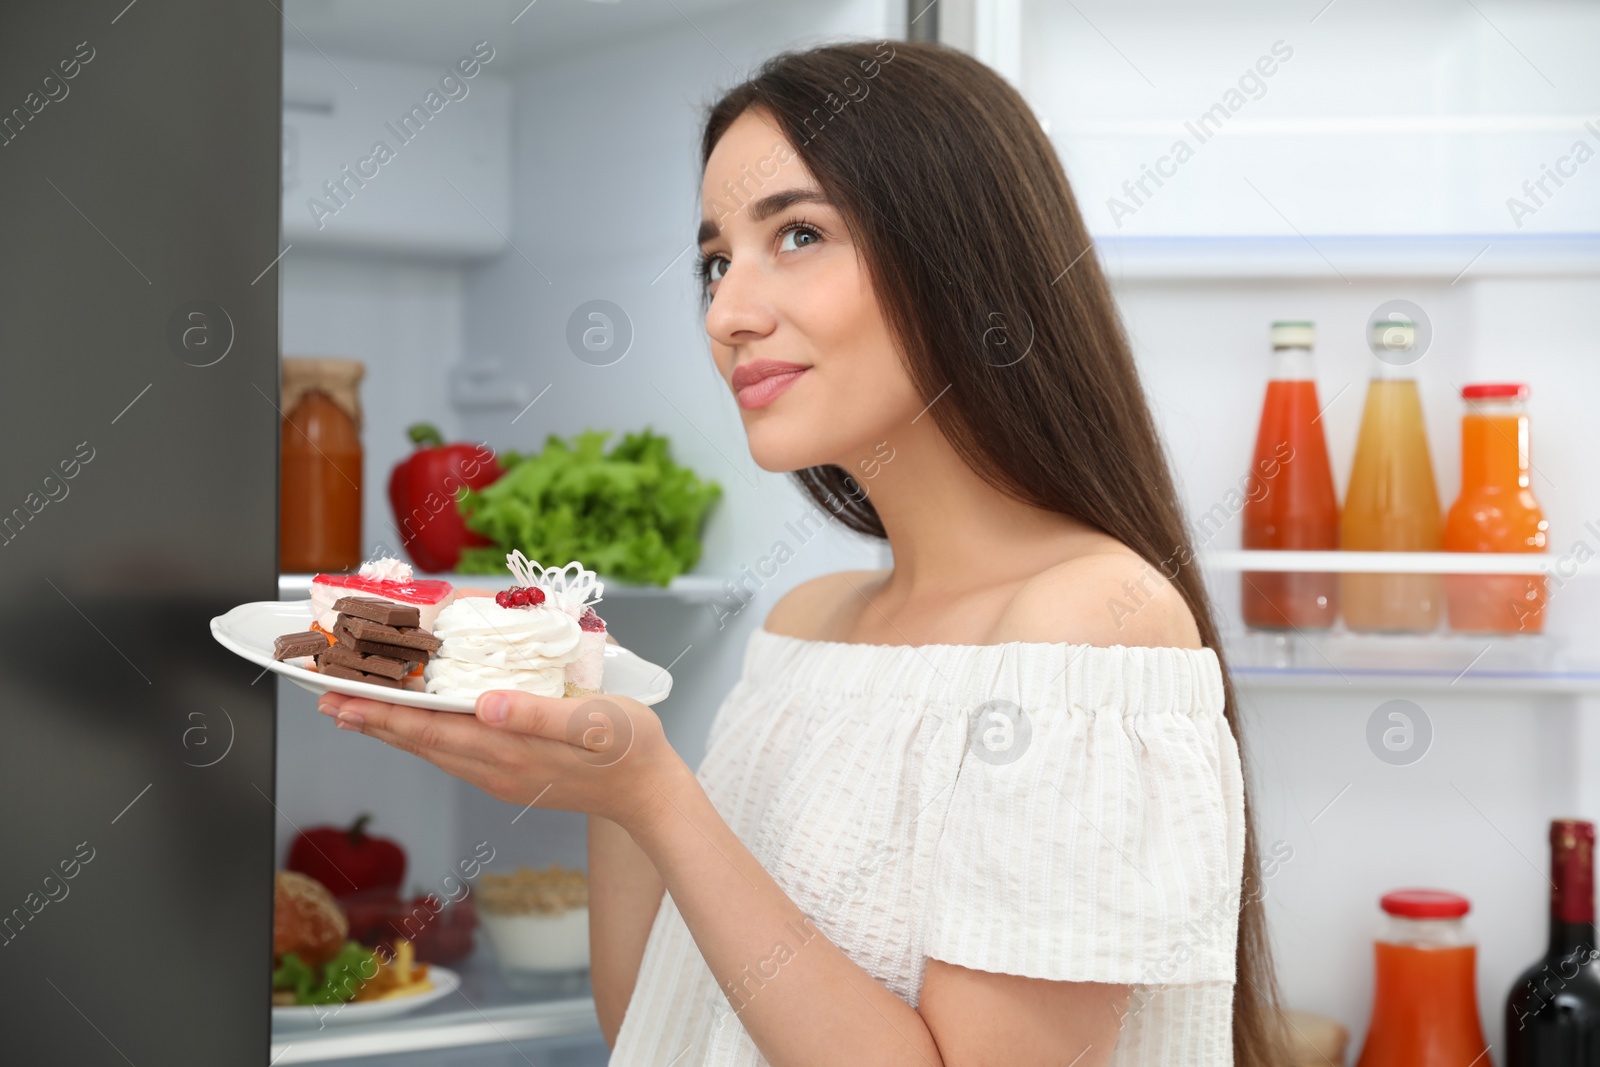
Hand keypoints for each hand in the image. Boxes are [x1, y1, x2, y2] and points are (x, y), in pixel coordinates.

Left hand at [316, 688, 685, 836]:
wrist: (650, 793)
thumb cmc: (630, 748)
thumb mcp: (595, 723)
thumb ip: (538, 715)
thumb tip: (485, 706)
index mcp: (507, 750)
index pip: (428, 729)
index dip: (380, 712)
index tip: (340, 697)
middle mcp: (494, 766)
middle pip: (418, 741)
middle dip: (370, 719)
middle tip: (326, 697)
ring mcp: (501, 774)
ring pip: (431, 748)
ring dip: (392, 728)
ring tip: (357, 709)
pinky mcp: (512, 774)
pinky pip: (453, 751)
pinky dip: (424, 734)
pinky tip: (419, 723)